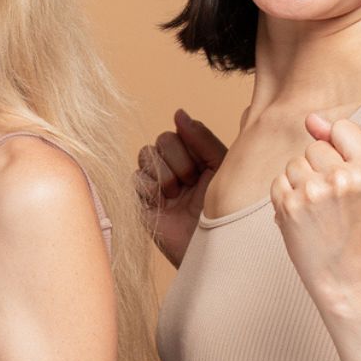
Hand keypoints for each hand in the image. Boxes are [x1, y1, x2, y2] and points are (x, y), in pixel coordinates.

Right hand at [133, 108, 226, 266]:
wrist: (215, 248)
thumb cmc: (225, 211)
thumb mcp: (220, 168)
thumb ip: (202, 139)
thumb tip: (179, 112)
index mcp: (195, 159)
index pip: (179, 132)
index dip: (189, 143)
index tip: (201, 165)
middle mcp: (174, 169)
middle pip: (161, 140)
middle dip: (177, 159)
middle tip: (189, 182)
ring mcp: (156, 186)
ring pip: (146, 156)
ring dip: (165, 174)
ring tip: (176, 195)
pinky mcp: (141, 202)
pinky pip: (135, 178)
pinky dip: (150, 187)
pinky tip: (162, 202)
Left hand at [270, 112, 360, 315]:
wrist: (345, 271)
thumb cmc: (357, 225)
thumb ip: (340, 146)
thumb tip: (310, 118)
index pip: (343, 129)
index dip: (339, 147)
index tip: (344, 169)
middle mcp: (342, 178)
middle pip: (315, 147)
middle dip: (319, 166)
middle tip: (332, 197)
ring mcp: (312, 192)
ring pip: (294, 163)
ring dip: (300, 180)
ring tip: (318, 207)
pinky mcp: (287, 205)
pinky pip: (278, 181)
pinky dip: (286, 194)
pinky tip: (302, 213)